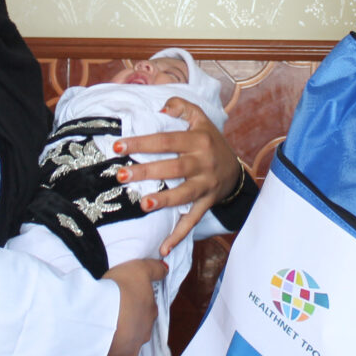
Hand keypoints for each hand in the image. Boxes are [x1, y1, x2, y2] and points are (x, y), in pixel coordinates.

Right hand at [103, 258, 167, 355]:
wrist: (97, 315)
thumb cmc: (119, 290)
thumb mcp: (139, 269)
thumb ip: (155, 269)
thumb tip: (166, 270)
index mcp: (151, 312)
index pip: (148, 307)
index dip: (136, 301)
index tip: (123, 297)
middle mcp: (145, 333)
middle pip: (138, 326)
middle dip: (129, 320)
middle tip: (112, 311)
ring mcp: (131, 349)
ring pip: (126, 341)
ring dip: (118, 335)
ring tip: (103, 326)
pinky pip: (112, 353)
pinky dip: (106, 347)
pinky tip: (97, 339)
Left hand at [113, 97, 241, 253]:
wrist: (236, 170)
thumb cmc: (211, 142)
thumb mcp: (201, 119)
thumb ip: (182, 108)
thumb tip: (161, 107)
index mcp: (198, 140)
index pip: (166, 141)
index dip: (142, 142)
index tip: (118, 146)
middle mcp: (203, 163)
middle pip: (173, 167)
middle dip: (147, 171)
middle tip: (122, 175)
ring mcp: (205, 186)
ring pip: (184, 194)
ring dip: (165, 200)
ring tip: (144, 204)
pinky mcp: (206, 203)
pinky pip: (192, 220)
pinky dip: (179, 235)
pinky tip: (163, 248)